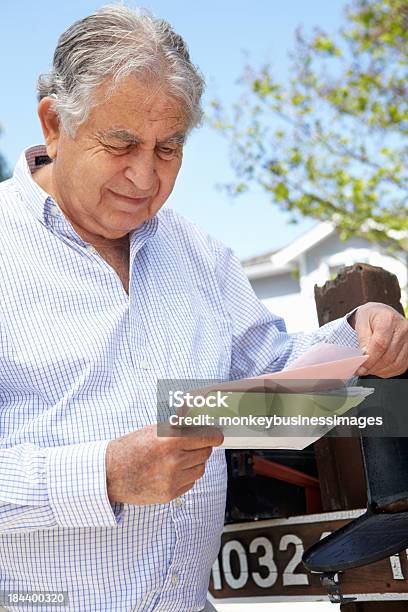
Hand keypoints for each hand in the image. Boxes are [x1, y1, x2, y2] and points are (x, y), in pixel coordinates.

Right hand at [105, 423, 223, 504]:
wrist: (110, 474)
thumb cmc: (130, 449)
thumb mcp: (152, 430)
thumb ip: (177, 428)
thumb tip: (199, 425)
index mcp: (169, 440)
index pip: (206, 438)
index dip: (214, 436)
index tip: (217, 436)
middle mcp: (173, 460)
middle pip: (205, 453)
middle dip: (202, 447)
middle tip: (194, 445)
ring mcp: (172, 479)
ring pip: (200, 469)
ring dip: (195, 462)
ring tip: (179, 458)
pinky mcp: (170, 493)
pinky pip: (190, 482)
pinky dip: (186, 476)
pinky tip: (171, 470)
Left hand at [349, 302, 407, 376]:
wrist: (381, 313)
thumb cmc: (370, 317)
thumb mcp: (361, 323)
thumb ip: (363, 339)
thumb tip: (364, 356)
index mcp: (388, 319)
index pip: (380, 344)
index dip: (370, 359)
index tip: (360, 367)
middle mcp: (402, 328)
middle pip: (388, 356)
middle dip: (373, 367)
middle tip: (361, 370)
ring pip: (396, 363)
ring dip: (380, 370)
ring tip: (368, 369)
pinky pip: (401, 366)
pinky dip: (388, 371)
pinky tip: (378, 368)